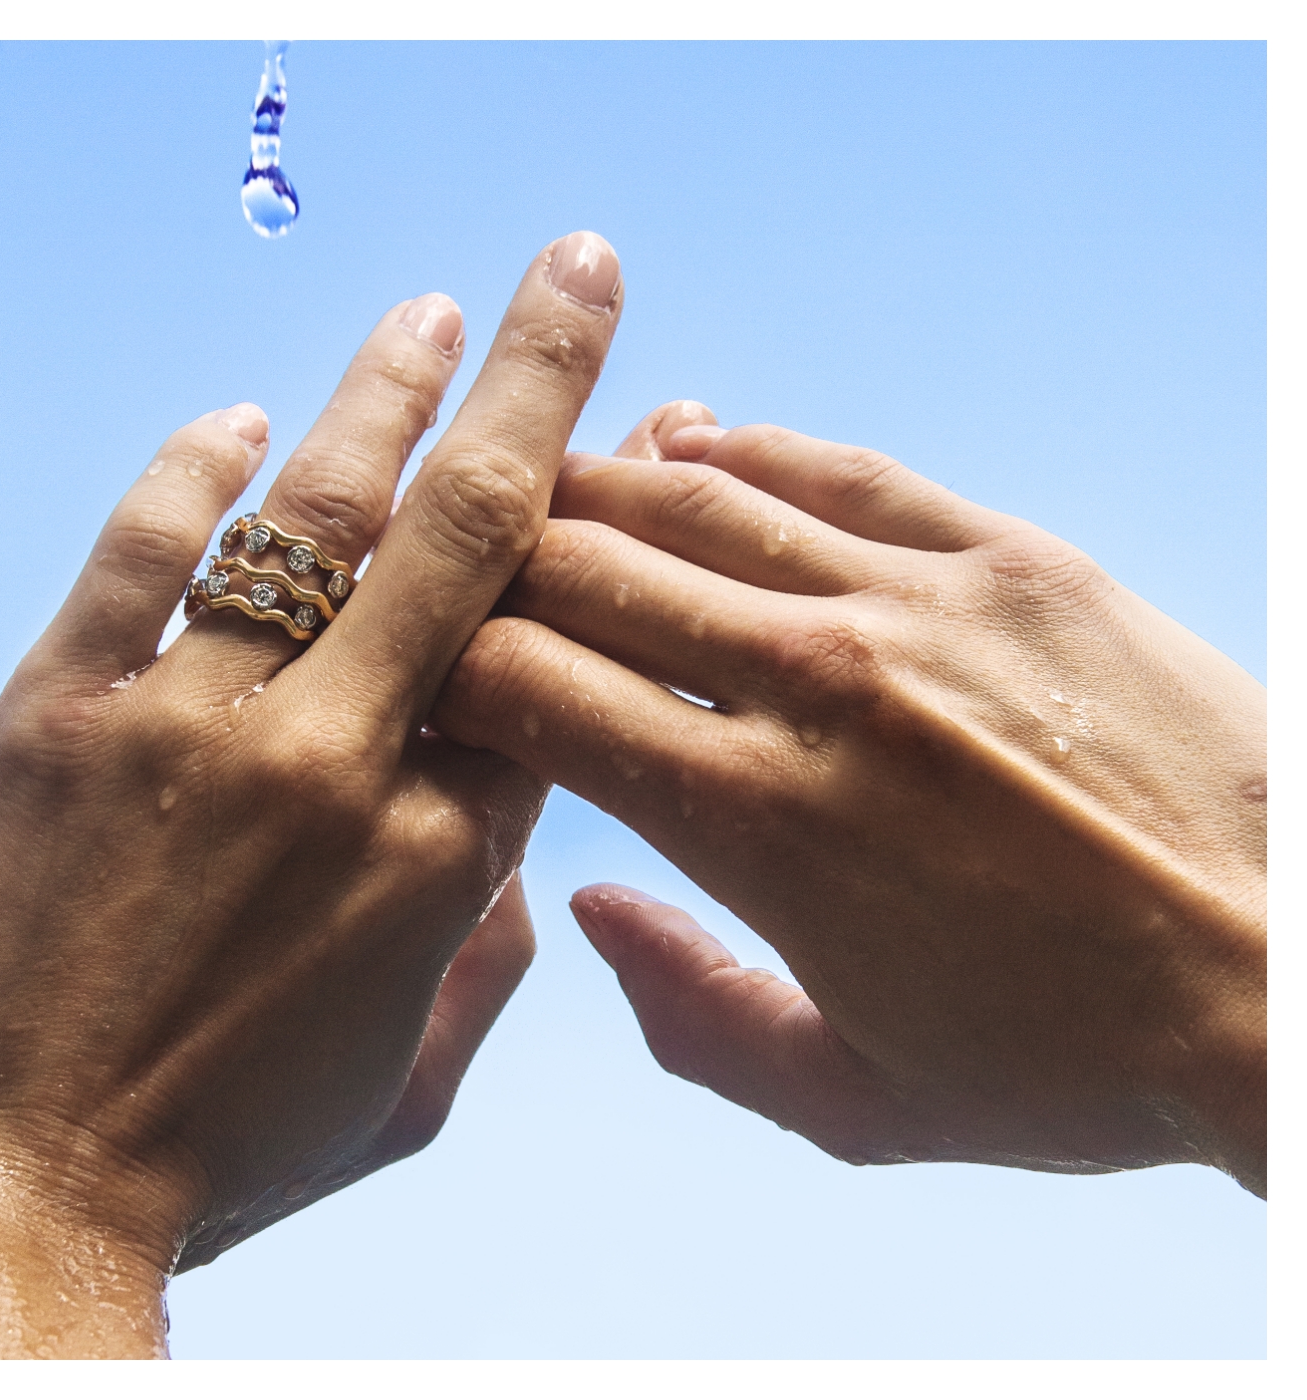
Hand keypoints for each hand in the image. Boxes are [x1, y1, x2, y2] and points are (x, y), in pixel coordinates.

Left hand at [0, 232, 626, 1357]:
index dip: (581, 556)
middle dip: (538, 387)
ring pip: (314, 516)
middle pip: (469, 537)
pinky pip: (142, 554)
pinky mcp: (56, 713)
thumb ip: (473, 973)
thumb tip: (509, 878)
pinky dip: (191, 473)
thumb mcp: (398, 1099)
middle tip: (576, 280)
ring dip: (381, 398)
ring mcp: (188, 728)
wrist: (0, 1183)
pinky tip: (231, 424)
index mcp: (434, 864)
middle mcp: (330, 767)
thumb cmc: (204, 1165)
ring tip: (429, 316)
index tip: (611, 473)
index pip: (541, 661)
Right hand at [434, 413, 1265, 1192]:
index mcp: (752, 822)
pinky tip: (688, 451)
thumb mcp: (859, 1103)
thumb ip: (689, 1018)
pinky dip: (737, 451)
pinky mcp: (1015, 559)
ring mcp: (919, 605)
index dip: (430, 668)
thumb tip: (584, 909)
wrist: (1300, 982)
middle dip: (480, 567)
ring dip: (585, 487)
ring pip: (689, 491)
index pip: (516, 687)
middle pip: (575, 565)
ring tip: (531, 497)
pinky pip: (833, 468)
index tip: (406, 678)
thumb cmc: (1083, 1062)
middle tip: (441, 574)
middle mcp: (816, 685)